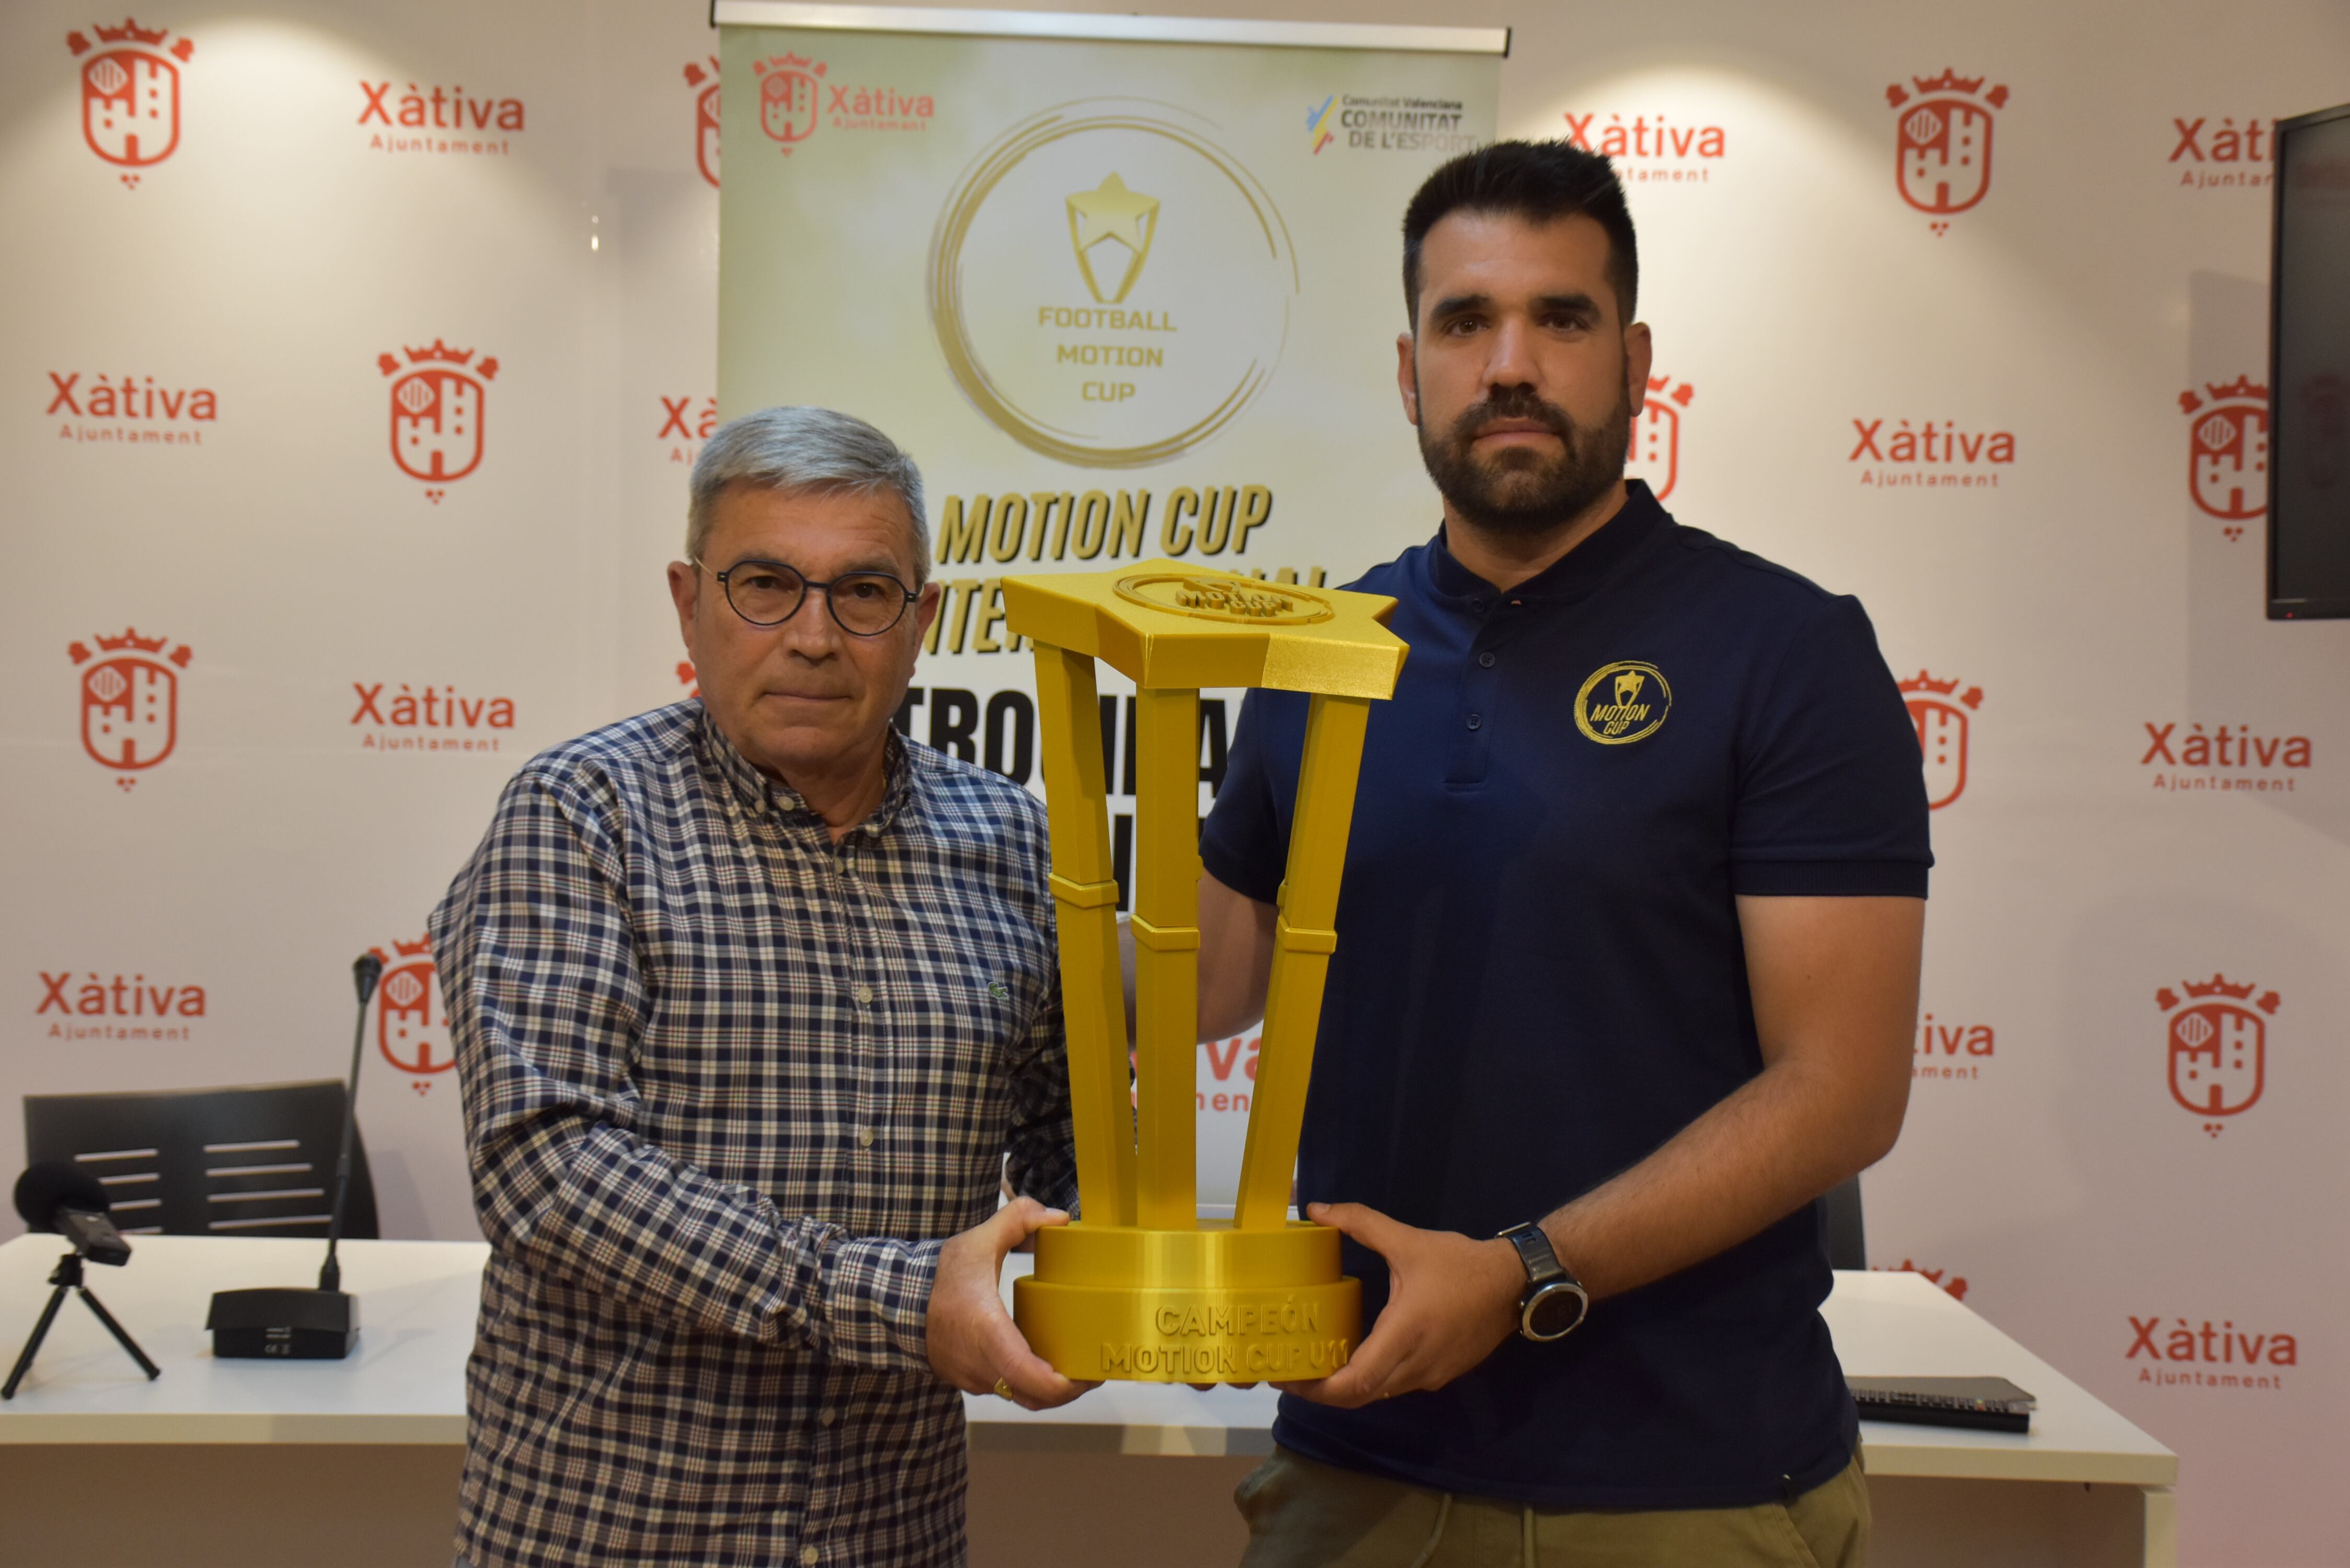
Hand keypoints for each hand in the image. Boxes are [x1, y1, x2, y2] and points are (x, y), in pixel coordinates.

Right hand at [926, 1198, 1096, 1410]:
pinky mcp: (967, 1380)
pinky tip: (1040, 1360)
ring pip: (1020, 1397)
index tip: (1089, 1374)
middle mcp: (982, 1365)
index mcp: (988, 1333)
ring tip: (1073, 1365)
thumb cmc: (935, 1277)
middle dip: (1069, 1389)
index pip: (1031, 1378)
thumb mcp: (977, 1241)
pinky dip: (1026, 1382)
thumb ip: (1019, 1221)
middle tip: (1092, 1371)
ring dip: (1048, 1388)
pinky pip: (1004, 1389)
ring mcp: (973, 1378)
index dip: (1066, 1385)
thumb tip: (1059, 1217)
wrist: (892, 1302)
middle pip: (1035, 1398)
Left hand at [1275, 1202, 1522, 1408]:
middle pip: (1360, 1396)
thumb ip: (1361, 1223)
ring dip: (1347, 1386)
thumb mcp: (1408, 1240)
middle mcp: (1416, 1365)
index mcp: (1404, 1334)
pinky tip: (1356, 1355)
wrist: (1514, 1284)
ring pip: (1378, 1393)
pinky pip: (1396, 1385)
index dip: (1319, 1389)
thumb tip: (1317, 1209)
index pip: (1356, 1382)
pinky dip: (1372, 1379)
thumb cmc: (1461, 1265)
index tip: (1289, 1377)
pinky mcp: (1441, 1375)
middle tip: (1292, 1372)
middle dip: (1323, 1391)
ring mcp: (1430, 1376)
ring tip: (1317, 1363)